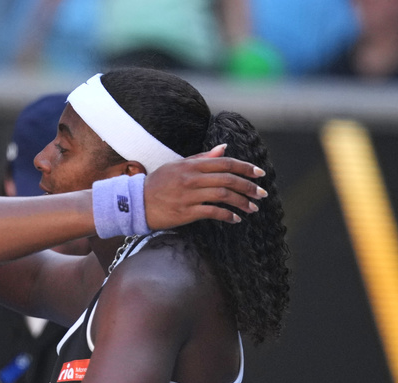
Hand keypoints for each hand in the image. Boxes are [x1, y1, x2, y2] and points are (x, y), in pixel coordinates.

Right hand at [144, 144, 266, 228]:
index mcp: (190, 165)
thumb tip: (224, 148)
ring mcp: (188, 195)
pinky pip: (212, 212)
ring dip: (241, 202)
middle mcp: (191, 178)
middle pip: (228, 179)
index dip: (245, 168)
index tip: (259, 174)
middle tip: (261, 194)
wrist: (135, 203)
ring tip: (252, 208)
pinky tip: (235, 219)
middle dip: (249, 187)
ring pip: (223, 195)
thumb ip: (202, 158)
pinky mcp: (185, 212)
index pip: (225, 163)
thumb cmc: (158, 184)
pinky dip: (227, 215)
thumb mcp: (178, 166)